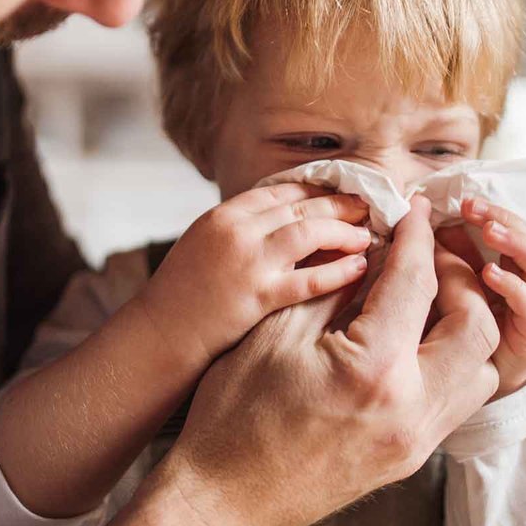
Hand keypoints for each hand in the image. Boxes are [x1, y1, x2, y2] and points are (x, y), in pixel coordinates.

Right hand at [138, 183, 371, 364]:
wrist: (157, 336)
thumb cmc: (181, 298)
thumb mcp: (204, 246)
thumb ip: (243, 231)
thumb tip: (285, 224)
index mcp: (223, 214)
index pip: (282, 189)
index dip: (318, 189)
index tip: (342, 194)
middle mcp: (236, 230)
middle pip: (302, 205)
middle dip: (340, 205)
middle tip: (369, 208)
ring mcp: (247, 261)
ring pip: (310, 232)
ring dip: (344, 232)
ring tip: (367, 236)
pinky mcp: (257, 295)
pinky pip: (309, 279)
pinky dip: (338, 271)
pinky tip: (358, 268)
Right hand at [157, 197, 500, 525]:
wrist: (223, 500)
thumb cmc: (233, 415)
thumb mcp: (275, 332)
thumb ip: (333, 286)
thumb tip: (372, 250)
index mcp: (374, 372)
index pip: (417, 284)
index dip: (415, 238)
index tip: (412, 212)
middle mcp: (410, 411)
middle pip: (476, 326)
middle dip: (459, 280)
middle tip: (426, 255)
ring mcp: (415, 442)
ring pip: (480, 370)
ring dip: (464, 326)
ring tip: (428, 299)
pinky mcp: (410, 459)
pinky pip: (456, 402)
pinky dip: (450, 362)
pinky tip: (414, 341)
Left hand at [436, 198, 525, 398]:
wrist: (459, 391)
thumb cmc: (450, 333)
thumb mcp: (446, 285)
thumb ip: (447, 255)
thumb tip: (425, 217)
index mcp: (515, 272)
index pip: (518, 231)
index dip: (497, 213)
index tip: (467, 201)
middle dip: (508, 221)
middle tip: (475, 207)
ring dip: (517, 245)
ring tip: (490, 230)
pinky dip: (514, 287)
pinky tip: (490, 273)